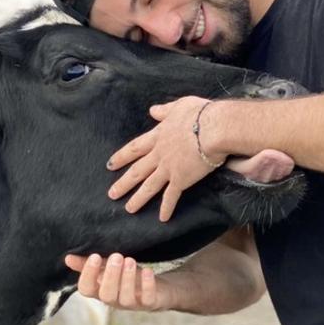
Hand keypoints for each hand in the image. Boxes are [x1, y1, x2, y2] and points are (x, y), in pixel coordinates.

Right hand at [64, 253, 168, 310]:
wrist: (156, 286)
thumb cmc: (127, 276)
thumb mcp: (107, 267)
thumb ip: (88, 264)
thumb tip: (67, 258)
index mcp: (100, 290)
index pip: (87, 289)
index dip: (88, 275)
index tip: (95, 256)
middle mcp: (114, 300)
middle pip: (106, 295)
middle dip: (111, 276)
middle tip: (117, 256)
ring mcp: (132, 304)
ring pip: (125, 298)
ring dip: (127, 278)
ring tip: (130, 260)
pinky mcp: (149, 303)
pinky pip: (147, 299)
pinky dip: (148, 285)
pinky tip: (148, 271)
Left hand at [107, 96, 226, 221]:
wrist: (213, 128)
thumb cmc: (200, 114)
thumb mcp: (179, 106)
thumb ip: (164, 110)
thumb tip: (153, 110)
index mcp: (158, 136)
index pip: (135, 148)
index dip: (121, 157)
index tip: (110, 165)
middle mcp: (159, 154)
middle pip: (137, 171)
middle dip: (123, 183)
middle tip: (112, 194)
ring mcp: (168, 168)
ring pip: (149, 186)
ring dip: (138, 199)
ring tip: (129, 209)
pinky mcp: (181, 179)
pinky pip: (171, 196)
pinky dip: (166, 208)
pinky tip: (162, 218)